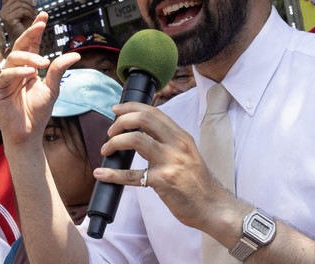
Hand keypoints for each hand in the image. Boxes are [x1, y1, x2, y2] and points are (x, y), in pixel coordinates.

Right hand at [0, 0, 35, 44]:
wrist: (25, 43)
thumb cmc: (26, 30)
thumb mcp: (27, 14)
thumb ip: (25, 5)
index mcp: (6, 8)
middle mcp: (3, 11)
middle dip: (27, 0)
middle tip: (35, 6)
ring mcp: (4, 15)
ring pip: (19, 3)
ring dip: (29, 8)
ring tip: (32, 15)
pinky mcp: (8, 19)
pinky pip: (21, 10)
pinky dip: (28, 13)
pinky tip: (30, 18)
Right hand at [0, 11, 77, 146]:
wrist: (28, 133)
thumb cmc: (37, 112)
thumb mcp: (52, 88)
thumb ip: (59, 70)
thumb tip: (75, 54)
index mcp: (27, 68)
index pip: (30, 45)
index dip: (35, 30)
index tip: (44, 15)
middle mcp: (15, 70)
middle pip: (19, 46)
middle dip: (29, 33)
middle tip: (40, 25)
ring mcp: (4, 79)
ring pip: (13, 58)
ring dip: (29, 57)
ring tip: (43, 64)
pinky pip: (5, 75)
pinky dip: (18, 72)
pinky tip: (30, 73)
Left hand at [94, 102, 239, 230]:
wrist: (213, 207)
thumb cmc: (197, 184)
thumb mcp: (186, 155)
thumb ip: (166, 144)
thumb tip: (138, 136)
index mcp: (181, 137)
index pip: (154, 112)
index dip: (131, 107)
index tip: (116, 109)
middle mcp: (177, 145)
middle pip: (144, 119)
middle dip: (120, 122)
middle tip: (109, 132)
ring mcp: (171, 162)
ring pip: (136, 140)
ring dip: (114, 142)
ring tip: (106, 150)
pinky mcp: (163, 181)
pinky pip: (132, 175)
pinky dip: (113, 174)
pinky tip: (101, 173)